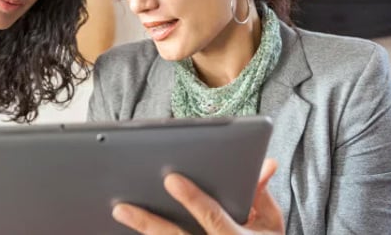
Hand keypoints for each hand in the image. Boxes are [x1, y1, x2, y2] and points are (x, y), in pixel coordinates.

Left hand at [112, 159, 283, 234]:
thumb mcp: (271, 222)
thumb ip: (261, 193)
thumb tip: (264, 163)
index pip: (213, 217)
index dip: (192, 200)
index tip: (171, 179)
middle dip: (150, 223)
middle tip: (123, 207)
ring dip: (143, 230)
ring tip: (119, 212)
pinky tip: (122, 229)